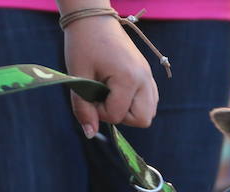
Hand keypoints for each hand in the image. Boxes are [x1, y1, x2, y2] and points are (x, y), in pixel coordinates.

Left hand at [64, 15, 158, 135]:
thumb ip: (83, 108)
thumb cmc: (83, 45)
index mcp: (128, 78)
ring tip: (112, 96)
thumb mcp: (79, 77)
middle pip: (143, 119)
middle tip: (104, 100)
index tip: (89, 95)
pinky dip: (137, 104)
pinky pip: (151, 100)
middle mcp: (144, 79)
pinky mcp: (147, 75)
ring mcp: (148, 77)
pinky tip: (120, 93)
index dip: (99, 112)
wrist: (94, 20)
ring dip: (130, 112)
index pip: (117, 115)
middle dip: (120, 116)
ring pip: (149, 113)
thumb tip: (90, 134)